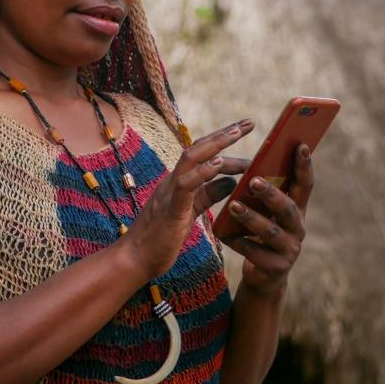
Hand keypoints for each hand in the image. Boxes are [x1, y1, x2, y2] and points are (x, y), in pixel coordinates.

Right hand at [119, 119, 254, 279]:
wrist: (135, 261)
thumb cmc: (161, 239)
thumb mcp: (191, 212)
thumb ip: (209, 195)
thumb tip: (231, 180)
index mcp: (179, 182)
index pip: (203, 156)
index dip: (224, 144)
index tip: (245, 134)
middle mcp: (173, 181)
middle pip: (198, 148)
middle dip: (224, 134)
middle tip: (248, 123)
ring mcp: (169, 193)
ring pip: (190, 158)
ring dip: (215, 144)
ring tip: (236, 133)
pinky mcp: (170, 209)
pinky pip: (185, 185)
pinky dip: (202, 172)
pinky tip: (219, 164)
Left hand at [219, 143, 312, 294]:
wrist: (264, 276)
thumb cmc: (262, 235)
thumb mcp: (268, 214)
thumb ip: (267, 194)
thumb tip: (254, 166)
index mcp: (297, 210)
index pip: (305, 185)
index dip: (304, 166)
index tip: (300, 145)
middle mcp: (298, 229)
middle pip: (289, 209)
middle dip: (271, 195)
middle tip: (253, 181)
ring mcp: (289, 250)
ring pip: (270, 232)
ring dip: (251, 218)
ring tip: (233, 206)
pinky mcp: (276, 268)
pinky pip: (255, 253)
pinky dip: (239, 242)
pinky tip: (225, 234)